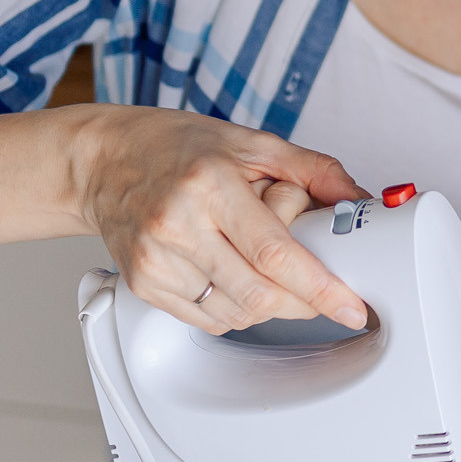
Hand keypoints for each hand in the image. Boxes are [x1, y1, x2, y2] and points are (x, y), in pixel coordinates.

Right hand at [71, 106, 369, 333]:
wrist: (103, 161)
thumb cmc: (175, 147)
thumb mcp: (250, 142)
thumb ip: (312, 169)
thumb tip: (358, 200)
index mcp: (210, 185)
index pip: (274, 253)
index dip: (319, 286)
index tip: (351, 306)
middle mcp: (178, 225)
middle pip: (258, 294)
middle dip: (302, 302)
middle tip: (319, 287)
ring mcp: (156, 260)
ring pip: (237, 314)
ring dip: (270, 304)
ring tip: (261, 261)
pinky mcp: (143, 284)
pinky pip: (209, 319)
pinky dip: (237, 308)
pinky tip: (234, 275)